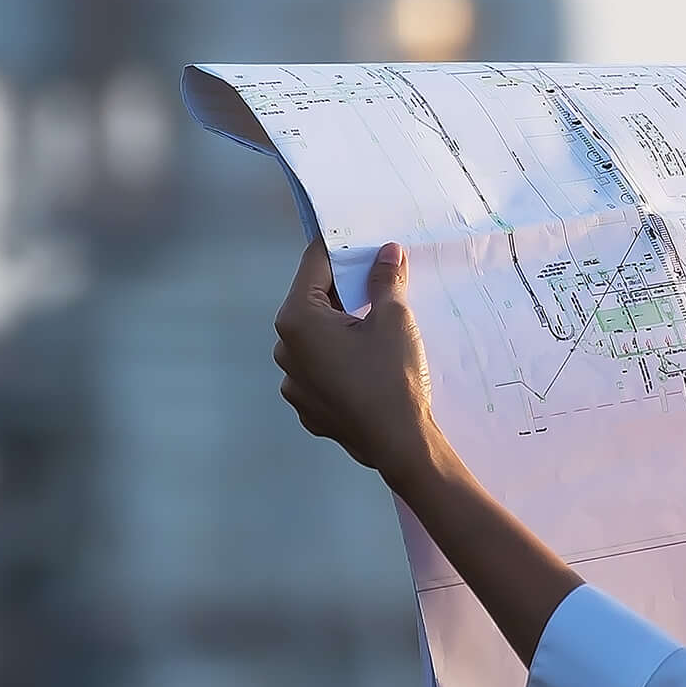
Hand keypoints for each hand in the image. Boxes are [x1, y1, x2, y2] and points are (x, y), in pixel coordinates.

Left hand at [273, 239, 443, 480]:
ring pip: (316, 338)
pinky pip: (320, 369)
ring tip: (376, 328)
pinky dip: (339, 359)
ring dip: (340, 326)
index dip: (341, 248)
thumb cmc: (392, 376)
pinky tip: (368, 365)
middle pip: (313, 301)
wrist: (400, 445)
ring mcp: (293, 382)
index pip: (314, 264)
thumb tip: (387, 253)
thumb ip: (386, 279)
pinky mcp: (307, 407)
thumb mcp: (394, 318)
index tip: (363, 241)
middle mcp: (284, 349)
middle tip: (378, 282)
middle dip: (344, 289)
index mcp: (298, 319)